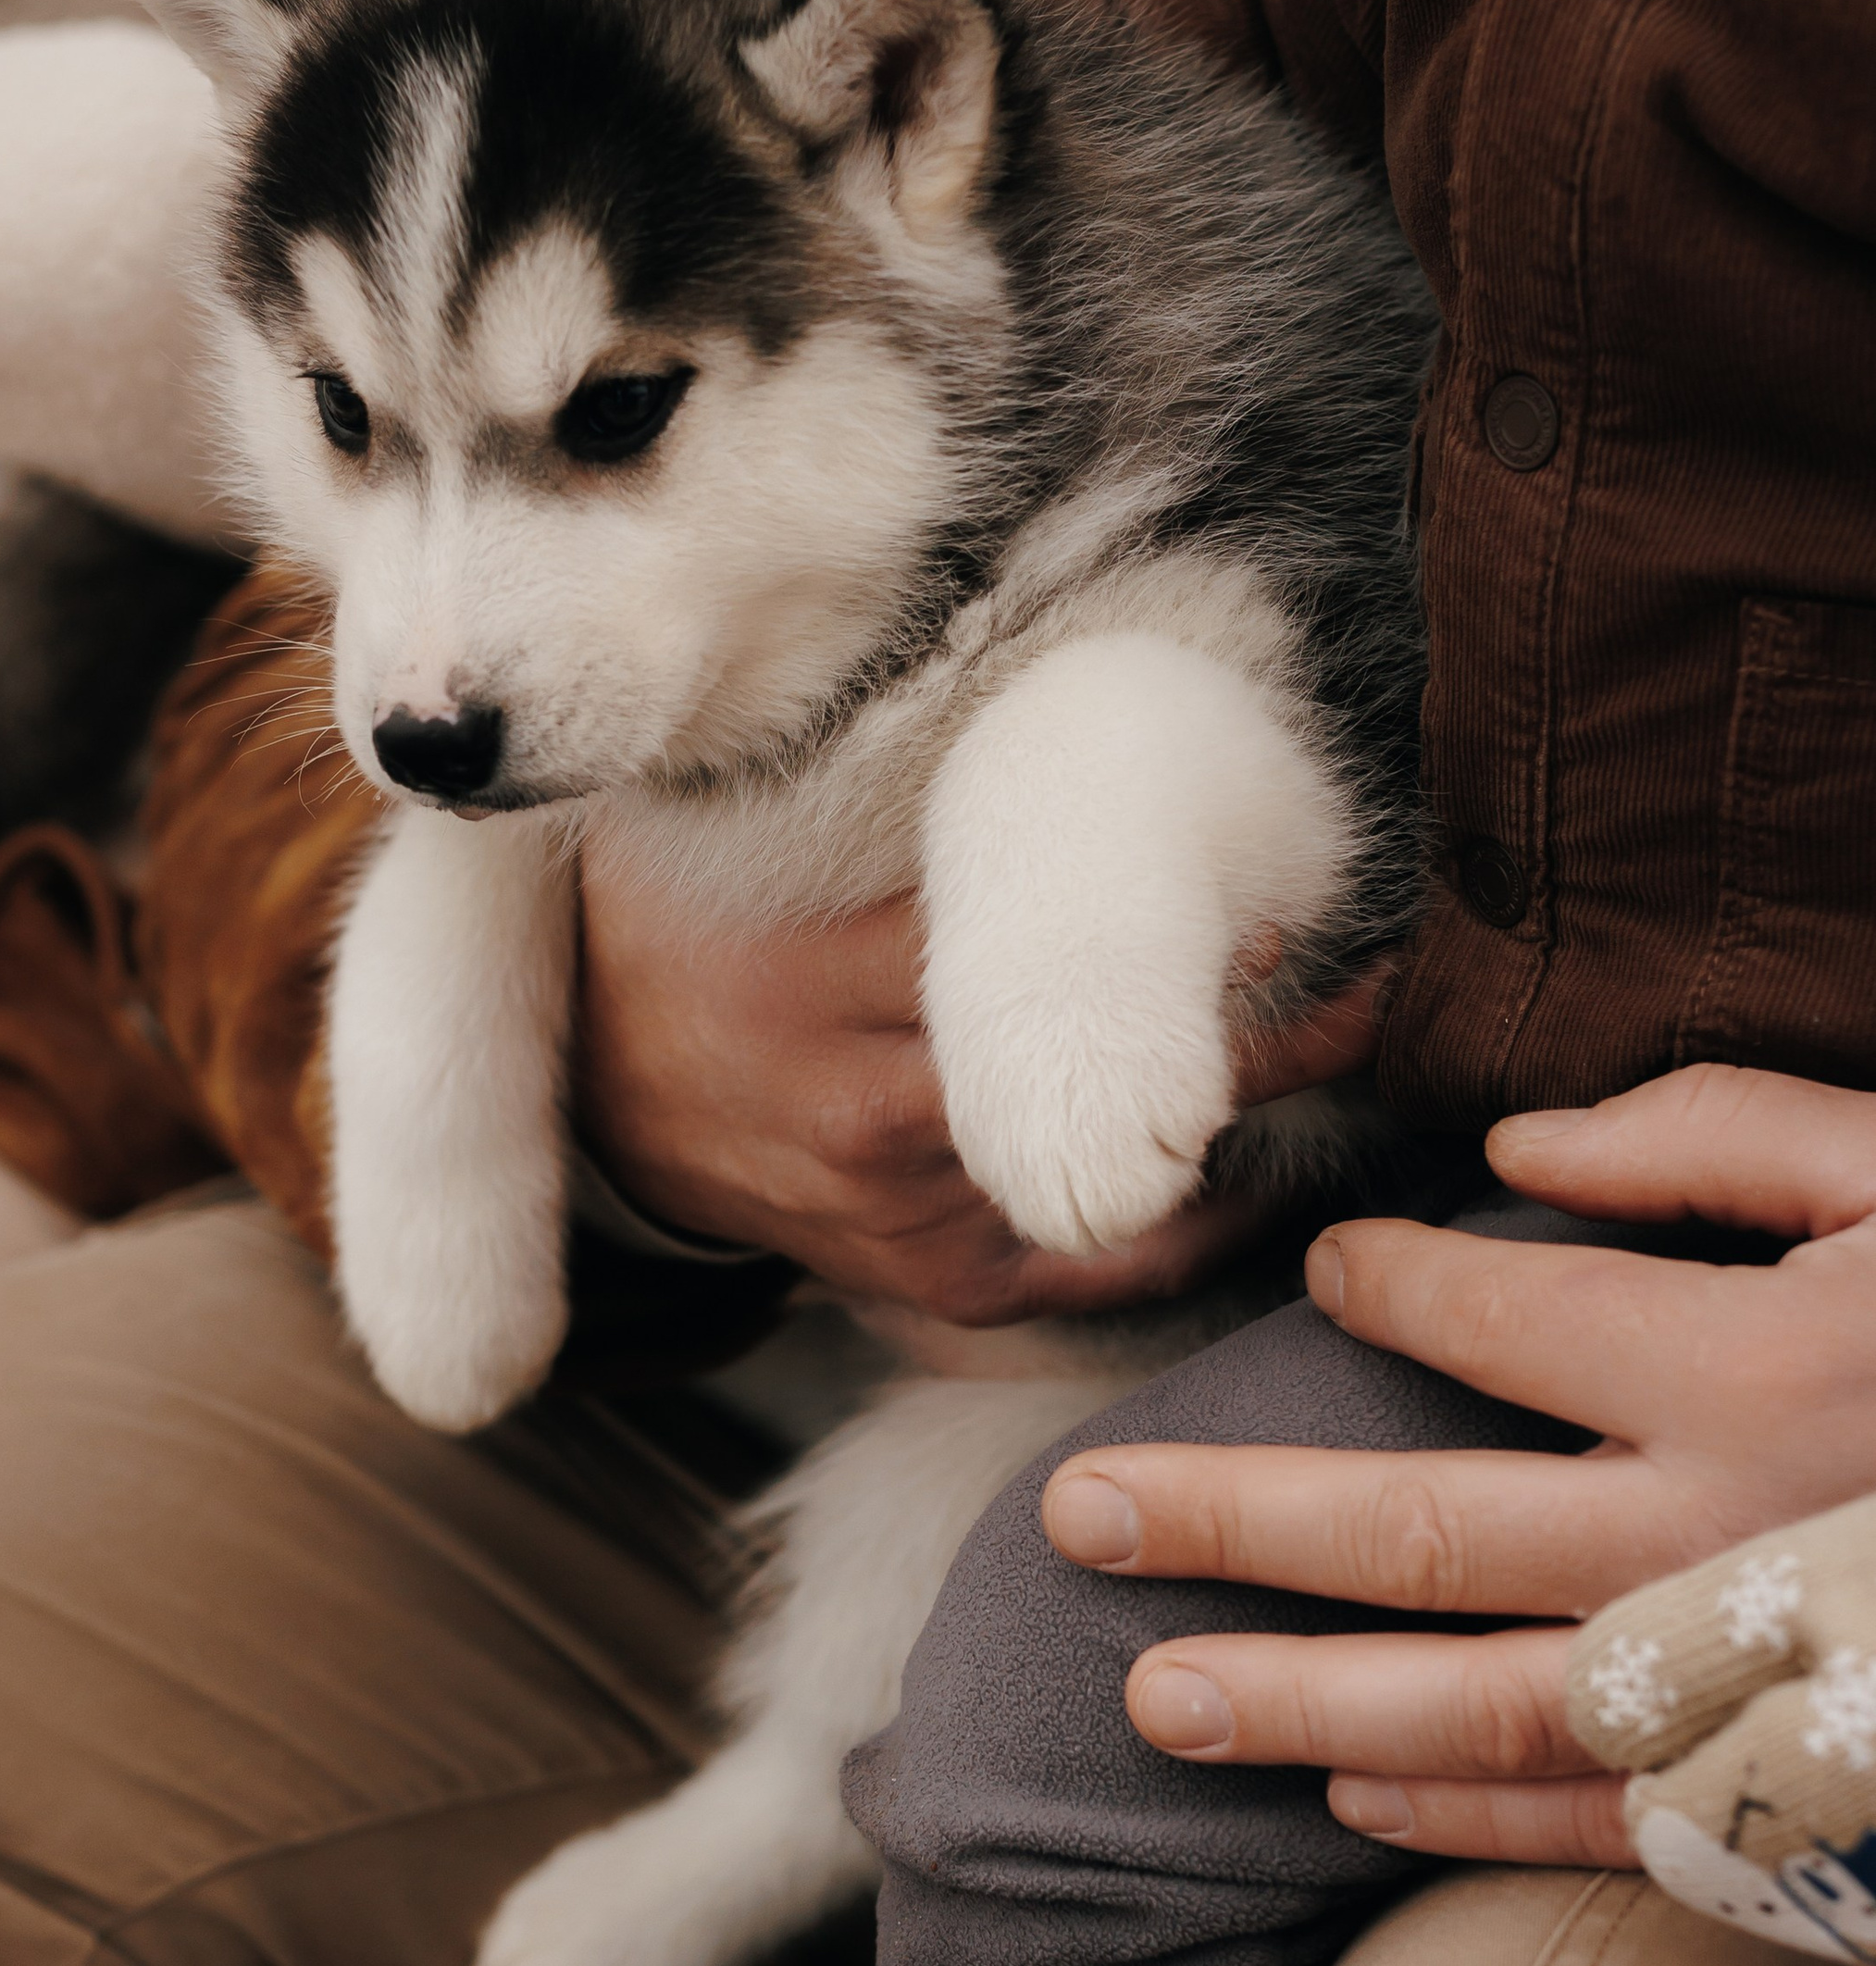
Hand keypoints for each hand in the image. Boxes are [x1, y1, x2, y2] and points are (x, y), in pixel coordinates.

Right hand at [574, 834, 1386, 1326]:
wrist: (594, 1099)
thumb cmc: (685, 934)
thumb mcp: (729, 839)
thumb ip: (856, 787)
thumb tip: (1043, 682)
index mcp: (807, 970)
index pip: (1017, 951)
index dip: (1166, 938)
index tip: (1283, 903)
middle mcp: (853, 1100)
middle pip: (1091, 1068)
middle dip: (1246, 1031)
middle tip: (1371, 983)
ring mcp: (892, 1209)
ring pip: (1111, 1172)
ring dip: (1239, 1115)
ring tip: (1344, 1043)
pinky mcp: (923, 1283)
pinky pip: (1090, 1266)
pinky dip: (1186, 1223)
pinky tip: (1262, 1166)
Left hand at [1038, 1064, 1875, 1865]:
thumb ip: (1730, 1138)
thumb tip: (1525, 1149)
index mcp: (1751, 1366)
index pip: (1486, 1320)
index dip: (1379, 1289)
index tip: (1326, 1275)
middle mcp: (1718, 1538)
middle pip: (1413, 1532)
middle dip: (1226, 1521)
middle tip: (1072, 1512)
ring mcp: (1745, 1691)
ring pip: (1468, 1706)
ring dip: (1291, 1700)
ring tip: (1144, 1693)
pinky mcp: (1787, 1804)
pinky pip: (1593, 1825)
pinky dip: (1459, 1816)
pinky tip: (1343, 1797)